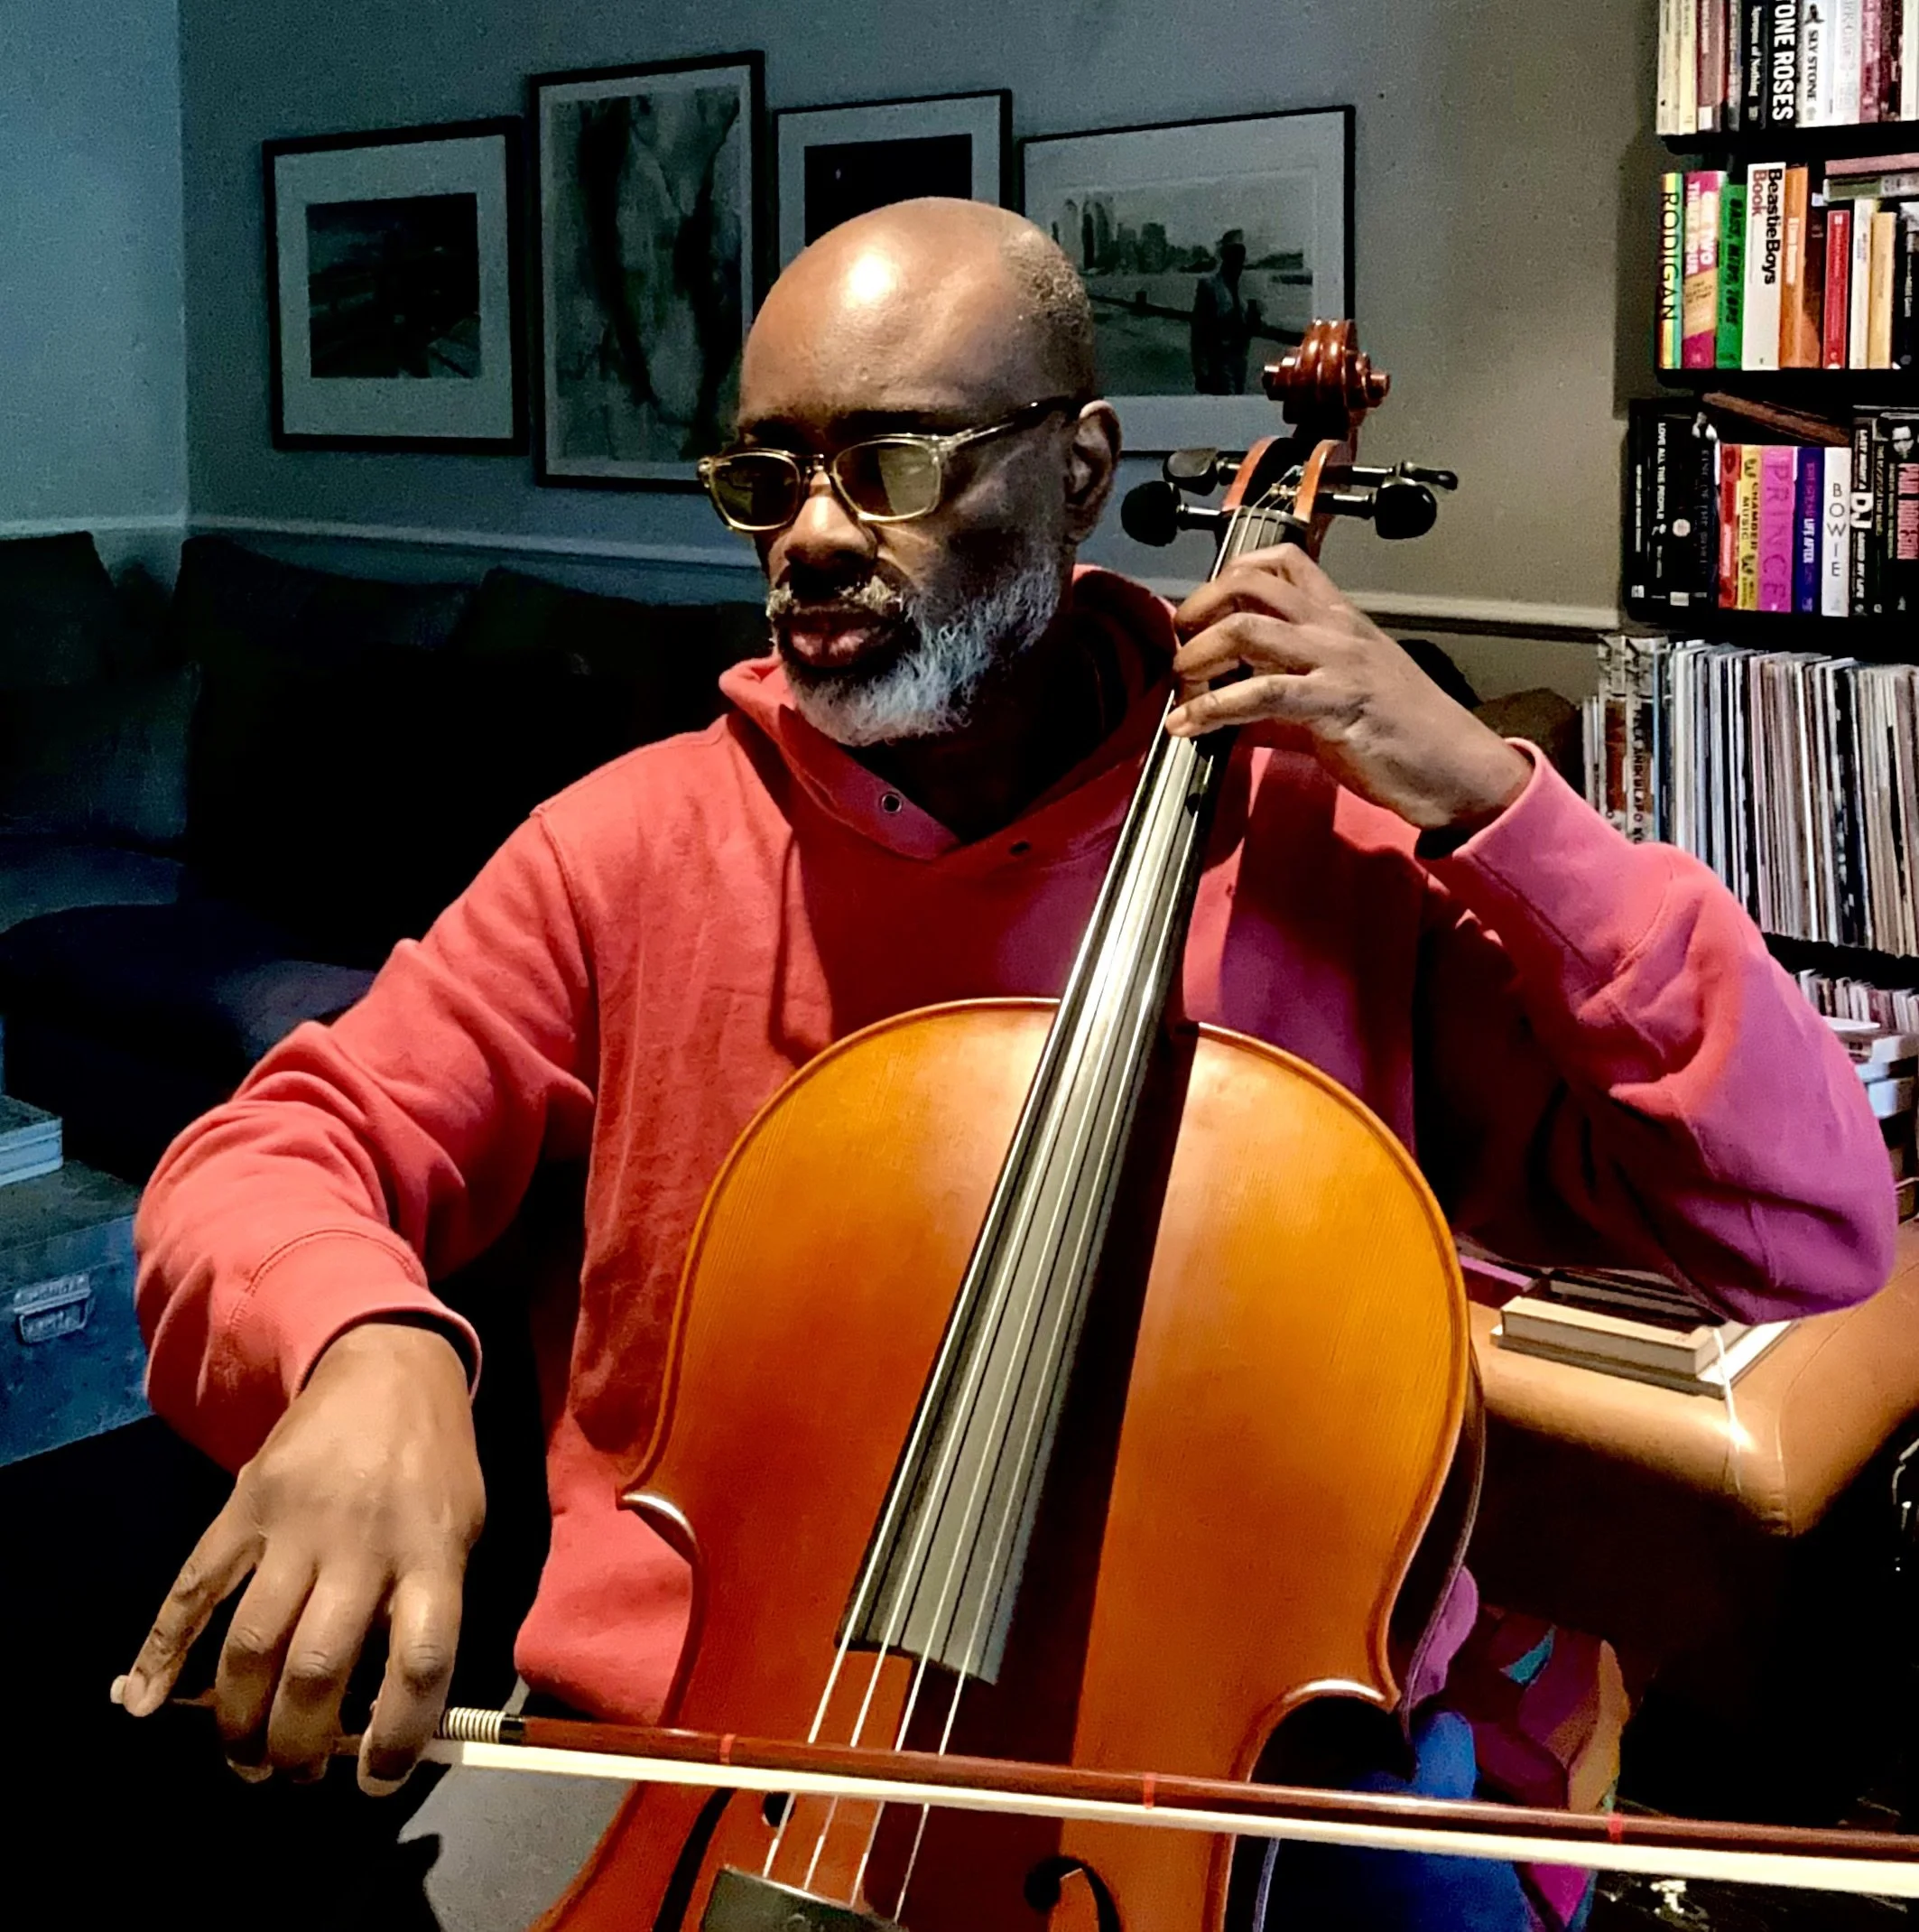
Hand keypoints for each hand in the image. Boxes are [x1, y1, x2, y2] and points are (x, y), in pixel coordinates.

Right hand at [120, 1321, 482, 1794]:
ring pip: (253, 1643)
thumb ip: (434, 1605)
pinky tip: (146, 1699)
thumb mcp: (464, 1526)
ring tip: (246, 1755)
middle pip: (319, 1667)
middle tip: (294, 1772)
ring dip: (239, 1716)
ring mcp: (297, 1524)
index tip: (375, 1780)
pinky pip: (194, 1587)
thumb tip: (398, 1708)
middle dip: (300, 1741)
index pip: (421, 1662)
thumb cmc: (435, 1461)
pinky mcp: (244, 1504)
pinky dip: (162, 1649)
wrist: (387, 1366)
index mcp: (433, 1551)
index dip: (399, 1735)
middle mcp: (363, 1542)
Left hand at [1167, 546, 1531, 832]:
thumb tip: (1230, 698)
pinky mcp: (1336, 703)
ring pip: (1247, 628)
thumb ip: (1287, 686)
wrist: (1458, 768)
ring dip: (1197, 657)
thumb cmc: (1405, 735)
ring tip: (1183, 687)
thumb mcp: (1339, 695)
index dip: (1227, 578)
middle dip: (1198, 611)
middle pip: (1249, 584)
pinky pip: (1261, 692)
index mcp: (1340, 618)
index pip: (1280, 562)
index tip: (1202, 614)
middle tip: (1181, 648)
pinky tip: (1190, 725)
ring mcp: (1337, 661)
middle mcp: (1336, 628)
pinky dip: (1212, 708)